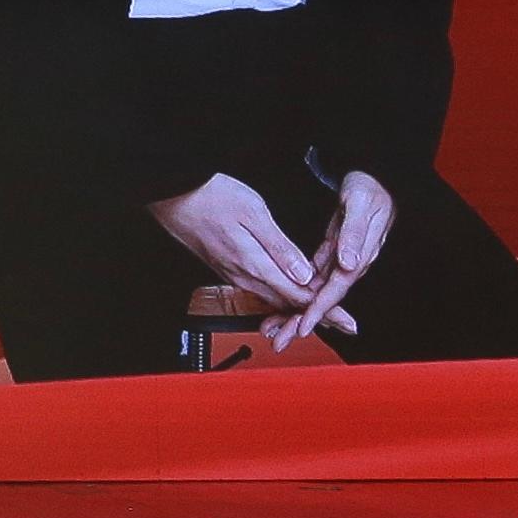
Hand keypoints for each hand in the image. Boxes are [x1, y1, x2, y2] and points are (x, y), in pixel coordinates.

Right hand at [146, 173, 354, 338]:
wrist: (171, 194)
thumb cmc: (210, 196)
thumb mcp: (253, 212)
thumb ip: (280, 247)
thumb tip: (304, 275)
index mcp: (254, 263)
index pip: (298, 296)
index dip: (326, 309)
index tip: (346, 321)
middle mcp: (243, 275)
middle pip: (288, 304)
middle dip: (317, 315)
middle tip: (343, 324)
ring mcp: (233, 273)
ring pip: (273, 298)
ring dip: (298, 308)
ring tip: (321, 313)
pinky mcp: (226, 266)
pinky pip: (259, 289)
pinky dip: (280, 296)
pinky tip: (288, 293)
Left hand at [269, 169, 393, 349]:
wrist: (377, 182)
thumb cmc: (370, 191)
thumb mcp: (361, 206)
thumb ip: (354, 235)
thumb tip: (348, 264)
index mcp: (358, 257)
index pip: (335, 289)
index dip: (319, 309)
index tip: (303, 326)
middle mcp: (350, 264)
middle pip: (324, 298)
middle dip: (303, 320)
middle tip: (280, 338)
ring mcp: (341, 262)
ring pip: (316, 293)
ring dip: (297, 312)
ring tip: (276, 330)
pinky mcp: (333, 256)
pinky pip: (314, 280)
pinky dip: (299, 294)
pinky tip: (285, 305)